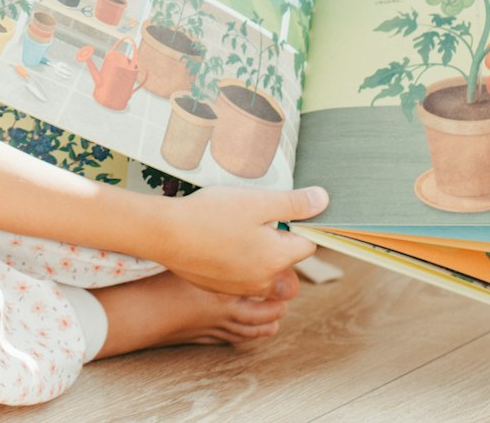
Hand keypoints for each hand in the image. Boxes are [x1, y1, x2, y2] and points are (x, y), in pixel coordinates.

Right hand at [153, 185, 326, 297]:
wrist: (165, 234)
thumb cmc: (210, 215)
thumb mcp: (257, 201)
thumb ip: (293, 203)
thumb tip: (324, 201)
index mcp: (277, 258)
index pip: (307, 244)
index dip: (299, 224)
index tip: (283, 210)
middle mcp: (263, 280)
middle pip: (284, 258)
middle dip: (277, 238)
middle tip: (254, 216)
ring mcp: (240, 287)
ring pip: (262, 268)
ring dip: (257, 250)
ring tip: (233, 227)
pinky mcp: (220, 288)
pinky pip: (240, 275)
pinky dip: (235, 260)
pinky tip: (217, 240)